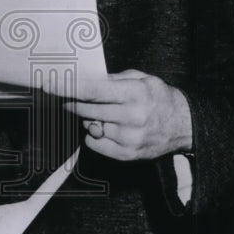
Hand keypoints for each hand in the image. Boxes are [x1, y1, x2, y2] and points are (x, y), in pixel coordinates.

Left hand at [62, 70, 192, 160]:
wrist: (184, 125)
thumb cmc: (160, 98)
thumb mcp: (140, 78)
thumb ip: (111, 78)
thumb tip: (83, 78)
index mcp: (135, 93)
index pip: (92, 90)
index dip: (67, 88)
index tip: (49, 85)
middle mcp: (132, 117)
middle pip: (86, 109)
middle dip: (73, 102)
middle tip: (72, 98)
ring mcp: (129, 138)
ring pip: (89, 126)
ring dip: (89, 118)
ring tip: (108, 114)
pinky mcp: (127, 154)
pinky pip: (94, 143)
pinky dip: (95, 135)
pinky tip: (109, 128)